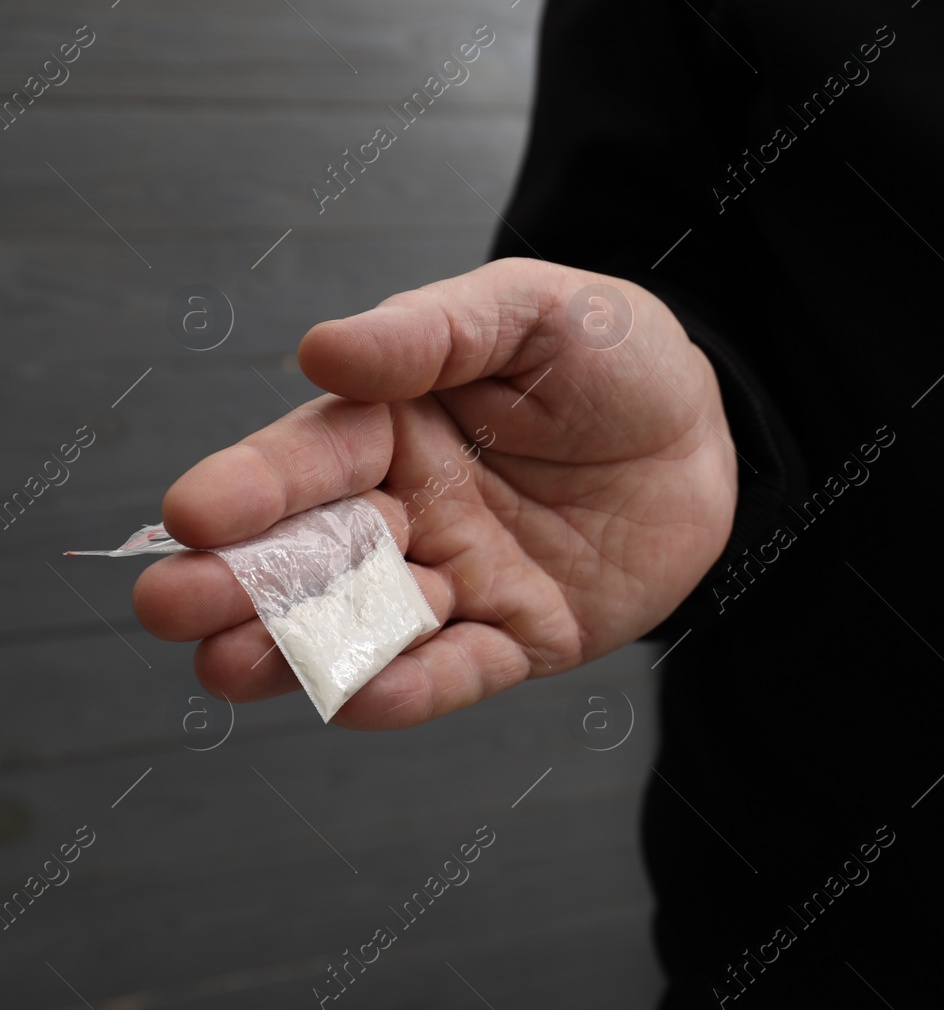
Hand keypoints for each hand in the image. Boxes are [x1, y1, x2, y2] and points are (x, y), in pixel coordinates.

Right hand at [133, 258, 736, 727]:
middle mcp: (410, 508)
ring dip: (297, 648)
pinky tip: (362, 697)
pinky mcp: (522, 636)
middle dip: (239, 580)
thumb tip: (323, 349)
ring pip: (367, 622)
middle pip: (313, 550)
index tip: (195, 512)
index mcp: (393, 425)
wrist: (708, 430)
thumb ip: (434, 330)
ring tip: (228, 668)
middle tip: (169, 605)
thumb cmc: (612, 357)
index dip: (253, 484)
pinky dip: (413, 687)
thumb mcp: (532, 312)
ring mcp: (461, 578)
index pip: (311, 457)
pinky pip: (461, 670)